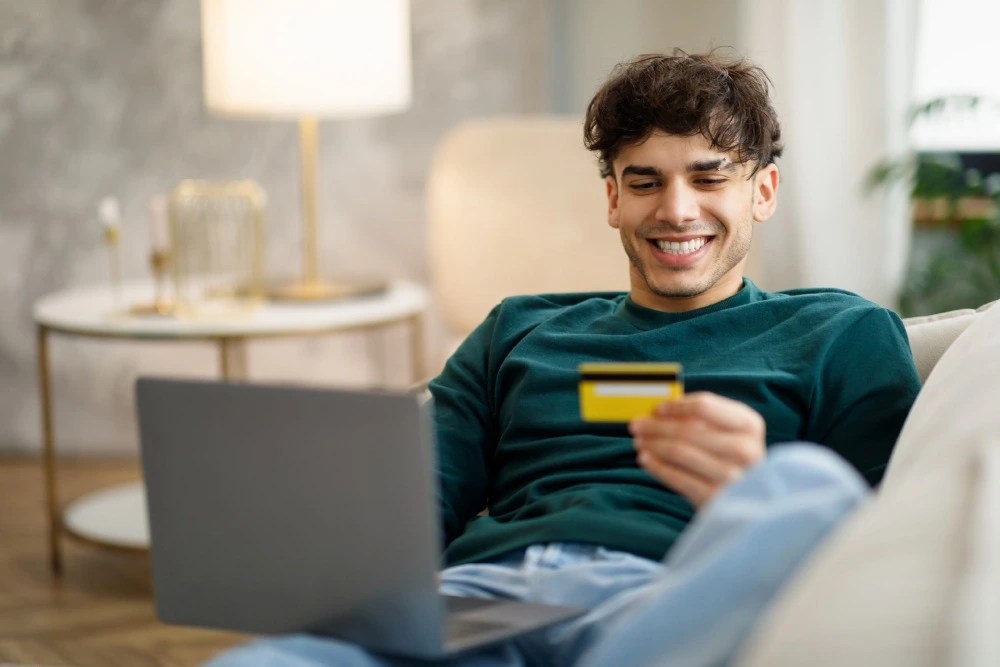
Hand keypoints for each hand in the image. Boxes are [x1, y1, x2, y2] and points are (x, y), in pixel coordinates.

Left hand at [629, 392, 765, 508]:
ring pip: (679, 451)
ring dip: (653, 444)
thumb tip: (658, 411)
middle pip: (688, 429)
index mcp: (749, 425)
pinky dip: (656, 466)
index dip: (676, 406)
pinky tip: (645, 459)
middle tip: (636, 424)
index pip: (704, 406)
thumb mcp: (728, 433)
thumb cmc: (731, 459)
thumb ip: (700, 418)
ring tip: (639, 441)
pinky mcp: (716, 499)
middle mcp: (745, 450)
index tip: (657, 408)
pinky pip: (677, 477)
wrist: (749, 502)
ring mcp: (732, 476)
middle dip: (656, 426)